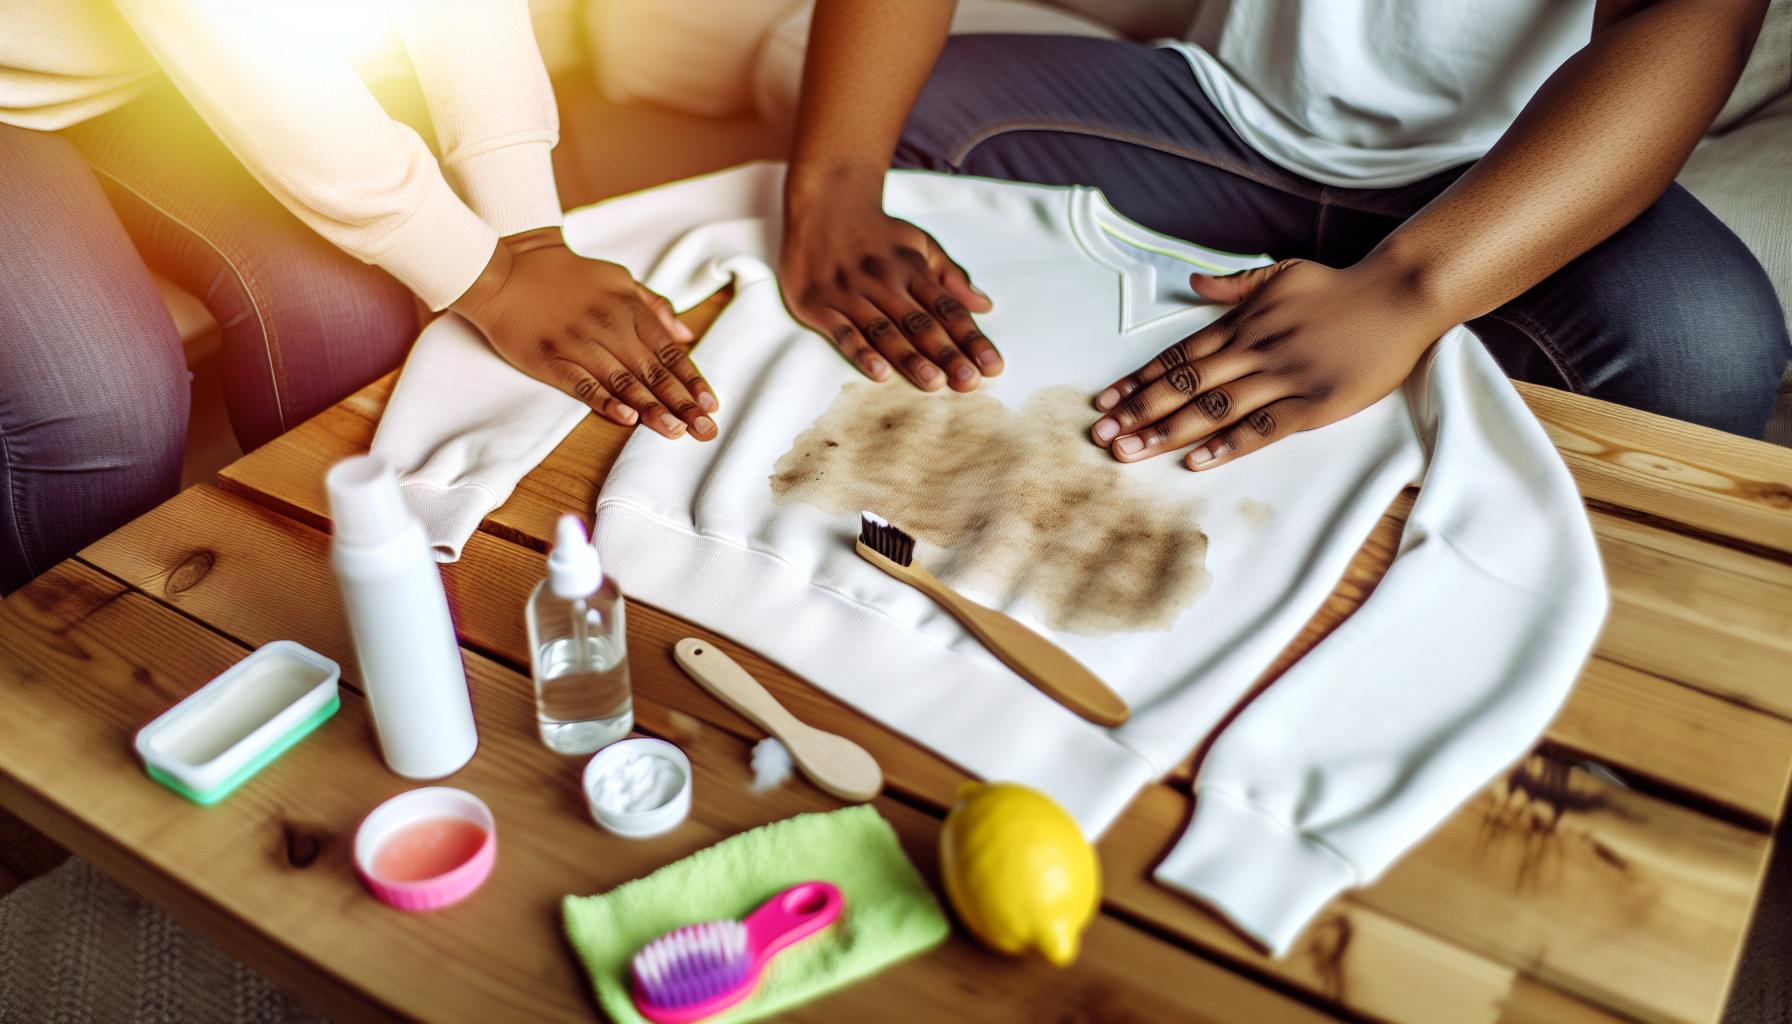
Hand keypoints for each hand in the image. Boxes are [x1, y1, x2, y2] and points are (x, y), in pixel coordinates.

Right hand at [452, 229, 717, 439]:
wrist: (507, 268)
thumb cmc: (567, 276)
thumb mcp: (618, 279)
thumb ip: (653, 306)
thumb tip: (686, 334)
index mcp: (628, 308)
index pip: (668, 351)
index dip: (691, 380)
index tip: (711, 405)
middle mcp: (608, 327)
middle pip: (652, 372)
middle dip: (682, 403)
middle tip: (705, 430)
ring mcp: (578, 344)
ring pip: (622, 382)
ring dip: (652, 410)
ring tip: (676, 431)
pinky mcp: (550, 360)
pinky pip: (581, 385)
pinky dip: (605, 402)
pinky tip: (626, 419)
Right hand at [780, 198, 1001, 390]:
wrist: (822, 203)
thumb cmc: (877, 232)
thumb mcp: (920, 243)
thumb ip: (951, 276)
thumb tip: (985, 305)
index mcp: (911, 268)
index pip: (947, 308)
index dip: (971, 338)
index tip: (992, 365)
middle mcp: (883, 282)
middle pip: (920, 323)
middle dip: (947, 354)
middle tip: (970, 382)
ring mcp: (849, 293)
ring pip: (884, 331)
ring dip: (910, 358)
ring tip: (934, 383)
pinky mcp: (818, 304)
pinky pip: (842, 332)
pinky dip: (861, 353)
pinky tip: (880, 373)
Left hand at [1089, 259, 1452, 467]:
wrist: (1398, 296)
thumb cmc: (1338, 287)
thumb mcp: (1282, 272)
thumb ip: (1235, 285)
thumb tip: (1192, 282)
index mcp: (1243, 322)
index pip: (1178, 357)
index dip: (1138, 381)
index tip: (1106, 402)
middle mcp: (1254, 349)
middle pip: (1184, 386)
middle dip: (1138, 412)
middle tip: (1101, 436)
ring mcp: (1282, 377)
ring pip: (1213, 409)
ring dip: (1168, 432)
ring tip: (1131, 453)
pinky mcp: (1312, 403)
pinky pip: (1262, 427)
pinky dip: (1227, 444)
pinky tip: (1196, 461)